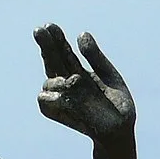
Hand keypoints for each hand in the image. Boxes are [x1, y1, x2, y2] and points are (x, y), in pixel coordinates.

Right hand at [34, 25, 135, 141]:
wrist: (119, 132)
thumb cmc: (116, 106)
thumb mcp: (110, 76)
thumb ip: (96, 57)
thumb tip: (81, 34)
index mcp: (77, 69)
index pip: (62, 50)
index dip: (56, 38)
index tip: (50, 26)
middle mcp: (66, 80)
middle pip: (50, 59)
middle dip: (46, 45)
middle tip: (40, 30)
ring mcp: (59, 96)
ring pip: (49, 82)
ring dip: (59, 80)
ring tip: (75, 82)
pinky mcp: (55, 111)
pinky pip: (45, 100)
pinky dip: (54, 97)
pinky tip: (65, 96)